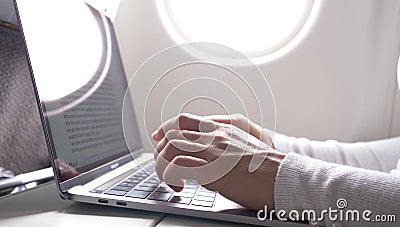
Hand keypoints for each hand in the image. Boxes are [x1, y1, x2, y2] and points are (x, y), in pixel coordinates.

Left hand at [152, 113, 284, 209]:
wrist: (283, 176)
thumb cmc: (267, 166)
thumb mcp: (245, 143)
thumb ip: (225, 139)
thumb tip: (208, 145)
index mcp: (221, 128)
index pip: (184, 120)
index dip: (165, 129)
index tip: (158, 138)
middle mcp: (214, 135)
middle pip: (172, 134)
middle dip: (160, 151)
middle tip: (163, 166)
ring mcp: (212, 151)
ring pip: (170, 148)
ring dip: (163, 165)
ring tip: (171, 180)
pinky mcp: (211, 170)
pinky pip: (177, 166)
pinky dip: (170, 176)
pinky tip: (179, 186)